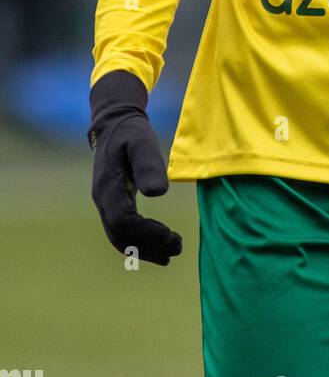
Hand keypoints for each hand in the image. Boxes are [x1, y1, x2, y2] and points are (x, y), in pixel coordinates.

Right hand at [88, 69, 182, 265]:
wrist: (114, 123)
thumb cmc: (130, 131)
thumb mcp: (142, 141)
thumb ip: (148, 164)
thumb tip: (158, 193)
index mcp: (107, 187)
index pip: (123, 221)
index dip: (145, 231)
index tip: (169, 233)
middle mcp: (102, 199)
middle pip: (120, 235)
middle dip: (148, 245)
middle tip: (178, 247)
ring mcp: (105, 203)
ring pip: (120, 238)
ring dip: (145, 249)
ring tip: (173, 253)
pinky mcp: (113, 203)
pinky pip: (122, 231)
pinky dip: (139, 244)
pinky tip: (160, 249)